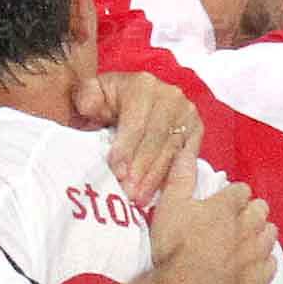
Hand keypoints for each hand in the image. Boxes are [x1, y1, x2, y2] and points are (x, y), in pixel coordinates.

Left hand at [82, 67, 201, 209]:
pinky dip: (171, 177)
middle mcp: (170, 97)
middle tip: (129, 191)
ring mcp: (186, 114)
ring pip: (172, 151)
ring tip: (140, 198)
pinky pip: (185, 158)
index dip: (127, 148)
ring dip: (155, 177)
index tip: (117, 171)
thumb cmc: (108, 101)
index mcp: (143, 85)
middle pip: (157, 138)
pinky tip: (159, 193)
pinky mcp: (196, 131)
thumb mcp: (91, 92)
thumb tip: (91, 106)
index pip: (136, 122)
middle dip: (141, 168)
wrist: (128, 101)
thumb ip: (87, 95)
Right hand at [147, 170, 278, 283]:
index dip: (233, 195)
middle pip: (261, 209)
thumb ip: (180, 177)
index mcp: (227, 207)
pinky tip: (252, 266)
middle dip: (251, 211)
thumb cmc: (173, 249)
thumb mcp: (169, 207)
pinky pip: (272, 265)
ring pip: (270, 235)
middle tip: (236, 221)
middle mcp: (249, 227)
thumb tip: (186, 150)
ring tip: (246, 241)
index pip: (241, 190)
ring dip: (261, 234)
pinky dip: (264, 263)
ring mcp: (257, 255)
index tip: (224, 202)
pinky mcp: (260, 280)